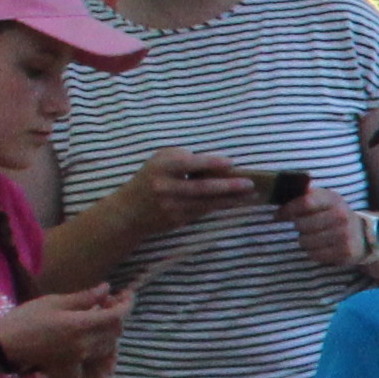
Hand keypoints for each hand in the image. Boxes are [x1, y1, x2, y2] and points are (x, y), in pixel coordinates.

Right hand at [0, 283, 131, 375]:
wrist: (6, 346)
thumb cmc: (26, 319)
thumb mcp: (54, 302)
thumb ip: (84, 298)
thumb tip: (107, 288)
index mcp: (80, 326)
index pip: (116, 316)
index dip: (126, 304)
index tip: (129, 294)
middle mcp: (85, 344)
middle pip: (116, 330)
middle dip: (119, 314)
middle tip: (111, 299)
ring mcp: (81, 355)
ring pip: (109, 342)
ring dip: (111, 327)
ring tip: (101, 311)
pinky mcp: (74, 361)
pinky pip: (98, 350)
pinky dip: (102, 337)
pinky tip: (92, 326)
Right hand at [123, 150, 256, 228]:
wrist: (129, 211)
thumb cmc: (150, 178)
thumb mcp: (159, 160)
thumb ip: (182, 157)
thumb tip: (212, 164)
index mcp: (161, 168)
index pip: (188, 164)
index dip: (210, 163)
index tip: (231, 162)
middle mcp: (165, 188)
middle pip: (201, 187)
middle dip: (227, 186)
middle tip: (249, 183)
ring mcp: (171, 206)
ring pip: (206, 203)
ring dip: (230, 199)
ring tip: (250, 195)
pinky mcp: (177, 220)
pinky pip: (203, 211)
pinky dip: (220, 206)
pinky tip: (235, 202)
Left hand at [288, 187, 374, 270]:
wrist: (365, 234)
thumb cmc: (336, 215)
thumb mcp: (327, 200)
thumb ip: (307, 195)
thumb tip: (284, 192)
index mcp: (334, 200)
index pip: (305, 202)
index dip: (287, 209)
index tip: (278, 215)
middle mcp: (341, 216)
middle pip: (301, 224)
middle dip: (298, 227)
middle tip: (305, 227)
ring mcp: (344, 235)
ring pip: (305, 241)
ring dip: (305, 240)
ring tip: (315, 237)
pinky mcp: (345, 252)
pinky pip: (315, 255)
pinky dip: (314, 252)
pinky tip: (322, 247)